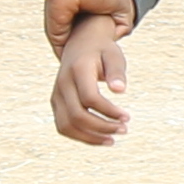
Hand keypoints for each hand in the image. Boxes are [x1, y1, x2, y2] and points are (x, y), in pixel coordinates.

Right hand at [50, 1, 132, 145]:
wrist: (80, 43)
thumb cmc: (102, 50)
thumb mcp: (114, 55)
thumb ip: (116, 71)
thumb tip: (120, 90)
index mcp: (78, 70)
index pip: (90, 98)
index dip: (109, 111)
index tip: (127, 117)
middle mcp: (62, 84)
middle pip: (77, 115)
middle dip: (102, 127)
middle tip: (124, 130)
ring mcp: (56, 94)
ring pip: (66, 125)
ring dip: (90, 137)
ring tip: (112, 140)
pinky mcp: (56, 103)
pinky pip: (63, 126)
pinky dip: (80, 136)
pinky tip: (100, 138)